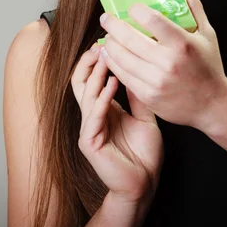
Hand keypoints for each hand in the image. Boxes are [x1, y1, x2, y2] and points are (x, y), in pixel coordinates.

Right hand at [71, 45, 163, 204]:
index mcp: (103, 109)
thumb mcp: (145, 117)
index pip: (93, 79)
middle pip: (82, 81)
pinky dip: (103, 97)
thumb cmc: (145, 154)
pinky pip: (94, 114)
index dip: (98, 61)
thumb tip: (137, 69)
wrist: (144, 184)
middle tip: (101, 44)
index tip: (110, 42)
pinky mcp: (89, 141)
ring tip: (106, 56)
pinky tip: (112, 83)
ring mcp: (89, 128)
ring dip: (96, 74)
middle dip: (90, 62)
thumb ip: (138, 96)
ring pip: (86, 93)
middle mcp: (93, 115)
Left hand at [99, 0, 226, 131]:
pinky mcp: (148, 95)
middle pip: (128, 38)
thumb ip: (193, 7)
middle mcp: (167, 62)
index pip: (151, 19)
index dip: (136, 10)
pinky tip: (109, 55)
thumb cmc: (209, 66)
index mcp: (182, 43)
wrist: (213, 105)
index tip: (131, 8)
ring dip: (109, 44)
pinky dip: (113, 63)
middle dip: (112, 25)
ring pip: (121, 57)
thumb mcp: (207, 34)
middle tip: (105, 18)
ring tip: (106, 36)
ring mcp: (156, 81)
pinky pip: (123, 75)